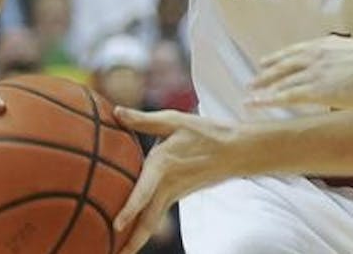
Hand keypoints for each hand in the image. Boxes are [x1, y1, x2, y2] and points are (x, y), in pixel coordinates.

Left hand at [112, 108, 240, 253]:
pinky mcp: (177, 197)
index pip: (144, 191)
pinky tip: (132, 236)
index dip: (130, 209)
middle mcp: (167, 185)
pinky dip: (144, 229)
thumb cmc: (206, 133)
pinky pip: (157, 216)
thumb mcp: (175, 121)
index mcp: (163, 165)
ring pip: (152, 223)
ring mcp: (174, 194)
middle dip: (131, 241)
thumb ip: (143, 120)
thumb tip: (115, 112)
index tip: (116, 225)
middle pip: (148, 220)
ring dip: (136, 240)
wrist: (236, 150)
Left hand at [247, 35, 352, 108]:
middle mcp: (315, 55)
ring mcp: (313, 72)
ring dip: (262, 88)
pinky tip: (255, 104)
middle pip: (283, 64)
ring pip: (279, 81)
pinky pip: (283, 95)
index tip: (268, 61)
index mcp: (328, 45)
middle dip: (267, 73)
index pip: (298, 51)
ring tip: (249, 96)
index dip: (281, 57)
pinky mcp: (314, 90)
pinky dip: (266, 99)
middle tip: (253, 80)